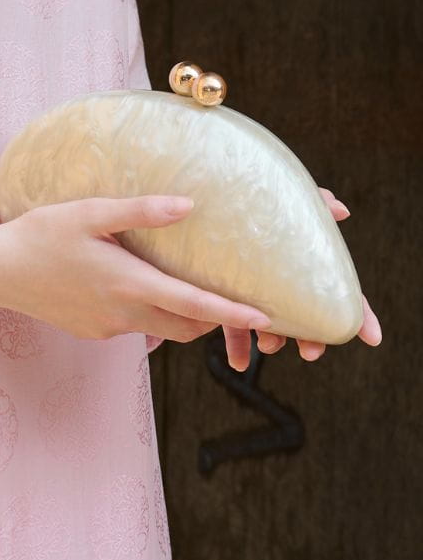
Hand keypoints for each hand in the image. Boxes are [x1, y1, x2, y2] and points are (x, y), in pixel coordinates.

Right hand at [0, 194, 273, 342]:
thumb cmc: (41, 235)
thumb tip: (188, 206)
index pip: (193, 306)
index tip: (264, 317)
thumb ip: (140, 211)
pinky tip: (122, 283)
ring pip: (157, 327)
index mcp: (128, 283)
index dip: (231, 313)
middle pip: (184, 327)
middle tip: (223, 296)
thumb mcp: (90, 212)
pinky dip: (141, 310)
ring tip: (173, 283)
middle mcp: (123, 313)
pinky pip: (130, 325)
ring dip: (175, 313)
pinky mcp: (91, 332)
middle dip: (210, 318)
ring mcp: (106, 328)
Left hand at [221, 186, 382, 370]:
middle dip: (311, 335)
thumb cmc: (236, 196)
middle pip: (305, 312)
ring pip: (270, 321)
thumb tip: (341, 209)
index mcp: (297, 258)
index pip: (336, 288)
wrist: (188, 204)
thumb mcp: (272, 198)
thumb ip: (308, 201)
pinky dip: (237, 345)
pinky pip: (230, 324)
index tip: (371, 338)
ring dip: (275, 338)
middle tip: (309, 351)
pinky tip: (238, 362)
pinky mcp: (219, 295)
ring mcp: (248, 287)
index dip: (359, 313)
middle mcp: (275, 276)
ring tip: (267, 345)